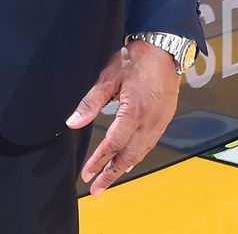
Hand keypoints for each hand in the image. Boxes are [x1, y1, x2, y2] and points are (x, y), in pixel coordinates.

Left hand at [66, 40, 181, 195]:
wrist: (164, 49)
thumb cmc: (135, 60)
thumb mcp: (107, 78)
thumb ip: (90, 103)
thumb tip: (73, 122)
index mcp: (134, 111)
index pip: (113, 143)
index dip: (99, 161)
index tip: (87, 174)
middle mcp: (149, 121)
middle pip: (128, 155)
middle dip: (111, 174)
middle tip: (97, 188)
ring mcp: (160, 122)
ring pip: (141, 152)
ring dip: (124, 167)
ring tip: (109, 178)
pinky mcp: (164, 119)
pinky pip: (149, 144)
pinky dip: (137, 156)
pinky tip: (129, 161)